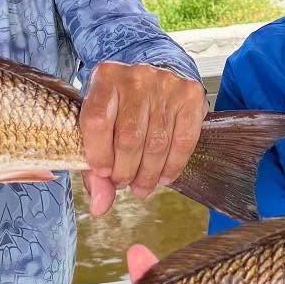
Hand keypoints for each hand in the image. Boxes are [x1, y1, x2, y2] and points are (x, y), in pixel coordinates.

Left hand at [79, 62, 206, 215]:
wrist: (154, 77)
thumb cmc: (120, 105)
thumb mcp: (98, 126)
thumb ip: (94, 167)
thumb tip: (101, 207)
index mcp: (105, 77)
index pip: (97, 120)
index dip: (99, 154)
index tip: (103, 172)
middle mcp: (136, 76)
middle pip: (130, 137)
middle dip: (125, 171)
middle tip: (124, 183)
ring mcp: (166, 84)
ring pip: (157, 143)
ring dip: (148, 174)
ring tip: (142, 185)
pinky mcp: (191, 95)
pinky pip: (183, 140)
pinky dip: (173, 166)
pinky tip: (163, 177)